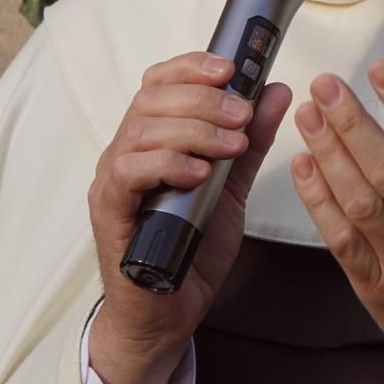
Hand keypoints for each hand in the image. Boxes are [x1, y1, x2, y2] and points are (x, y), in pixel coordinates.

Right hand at [86, 51, 291, 383]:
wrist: (168, 316)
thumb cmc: (191, 250)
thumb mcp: (232, 188)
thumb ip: (250, 142)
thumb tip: (274, 91)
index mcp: (152, 139)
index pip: (160, 82)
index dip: (192, 66)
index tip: (232, 67)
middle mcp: (125, 152)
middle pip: (153, 99)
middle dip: (205, 99)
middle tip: (244, 115)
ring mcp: (113, 181)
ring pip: (142, 130)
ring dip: (194, 129)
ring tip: (234, 146)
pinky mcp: (109, 212)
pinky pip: (128, 173)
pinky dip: (167, 164)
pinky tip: (200, 174)